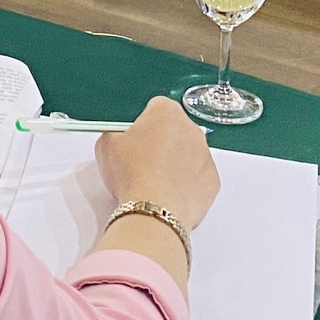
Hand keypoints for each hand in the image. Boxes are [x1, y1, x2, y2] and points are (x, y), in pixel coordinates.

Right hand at [95, 97, 219, 231]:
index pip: (155, 108)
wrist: (154, 211)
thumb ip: (115, 133)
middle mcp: (192, 129)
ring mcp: (206, 156)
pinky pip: (199, 178)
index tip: (134, 139)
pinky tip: (169, 194)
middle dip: (161, 142)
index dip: (142, 124)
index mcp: (166, 112)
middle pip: (174, 130)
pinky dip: (187, 184)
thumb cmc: (132, 174)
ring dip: (175, 163)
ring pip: (189, 154)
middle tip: (142, 162)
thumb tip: (119, 139)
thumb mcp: (106, 145)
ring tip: (154, 183)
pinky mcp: (212, 181)